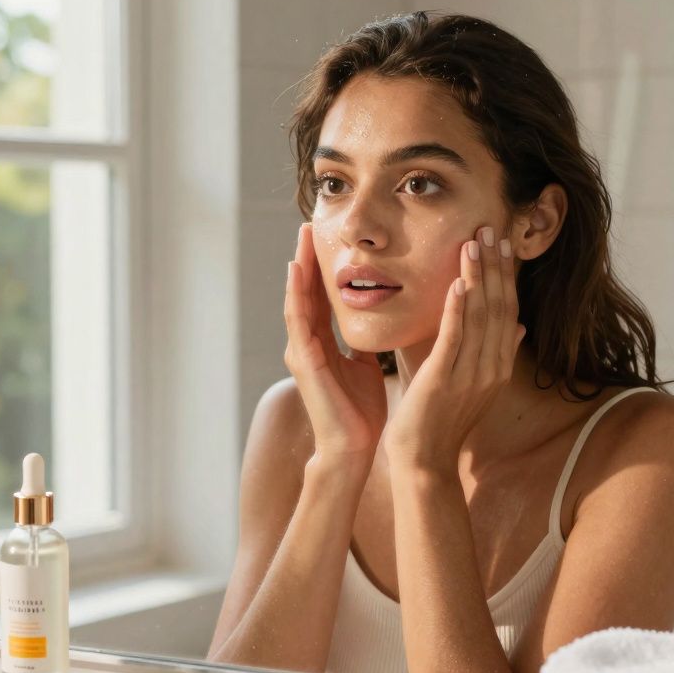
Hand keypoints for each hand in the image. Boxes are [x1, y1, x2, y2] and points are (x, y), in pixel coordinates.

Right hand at [284, 223, 386, 464]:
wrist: (353, 448)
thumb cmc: (360, 412)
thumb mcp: (365, 367)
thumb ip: (364, 344)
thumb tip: (377, 322)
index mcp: (323, 343)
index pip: (321, 297)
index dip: (323, 268)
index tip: (327, 239)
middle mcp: (307, 343)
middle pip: (305, 292)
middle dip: (307, 258)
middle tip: (309, 224)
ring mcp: (301, 351)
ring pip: (297, 300)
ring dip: (298, 268)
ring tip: (301, 238)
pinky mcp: (304, 361)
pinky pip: (298, 320)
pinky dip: (296, 294)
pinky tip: (296, 271)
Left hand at [382, 227, 524, 470]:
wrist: (424, 463)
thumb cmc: (440, 421)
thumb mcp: (473, 384)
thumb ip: (494, 353)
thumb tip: (520, 327)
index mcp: (498, 367)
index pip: (509, 311)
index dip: (506, 275)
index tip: (501, 242)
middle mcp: (491, 368)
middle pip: (500, 307)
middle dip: (495, 266)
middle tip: (491, 227)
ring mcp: (471, 375)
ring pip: (481, 317)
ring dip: (478, 277)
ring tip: (474, 242)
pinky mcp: (445, 381)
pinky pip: (456, 339)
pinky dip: (458, 310)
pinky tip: (458, 284)